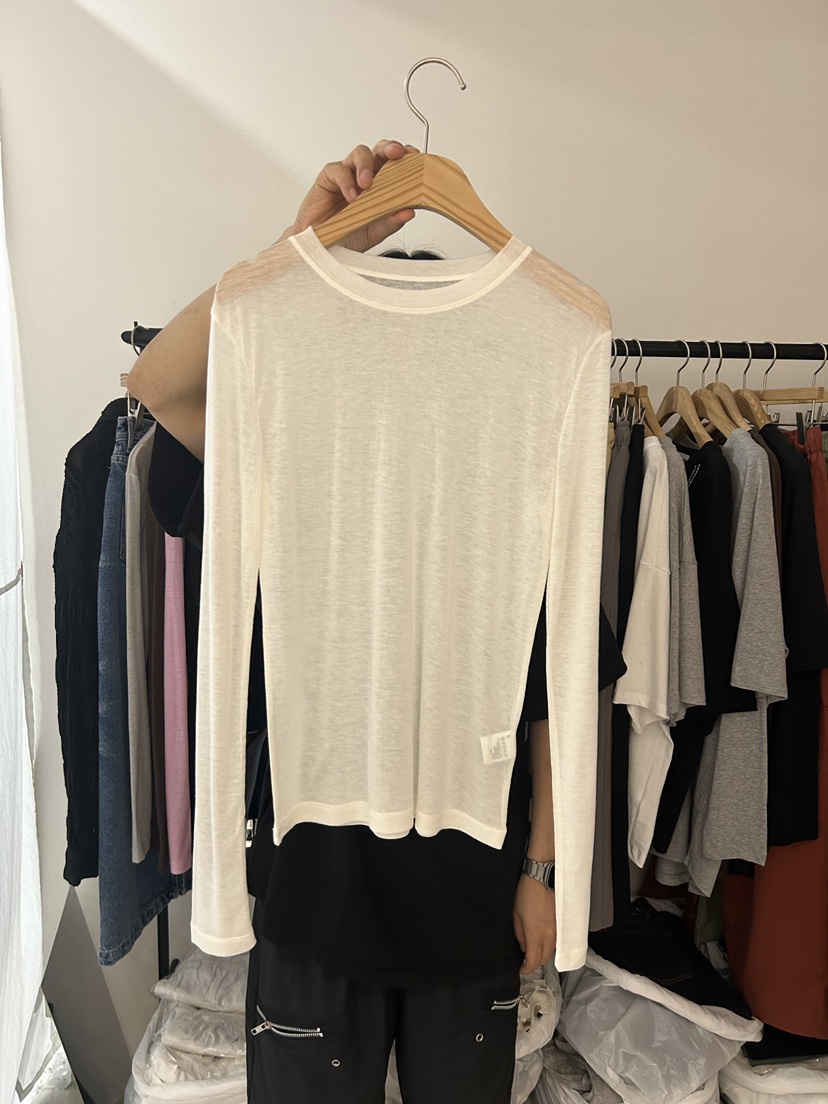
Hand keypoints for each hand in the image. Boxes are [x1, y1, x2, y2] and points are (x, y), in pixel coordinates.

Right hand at [280, 140, 418, 252]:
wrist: (322, 247)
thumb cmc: (346, 236)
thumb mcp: (374, 232)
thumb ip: (391, 221)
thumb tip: (410, 212)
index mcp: (381, 185)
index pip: (395, 163)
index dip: (406, 157)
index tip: (416, 157)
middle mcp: (365, 175)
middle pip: (379, 150)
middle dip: (389, 148)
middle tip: (397, 154)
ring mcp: (347, 174)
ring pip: (360, 153)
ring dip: (366, 164)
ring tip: (367, 184)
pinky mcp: (328, 178)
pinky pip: (339, 170)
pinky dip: (346, 181)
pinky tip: (351, 196)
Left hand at [513, 874, 556, 974]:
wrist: (544, 876)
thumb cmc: (528, 893)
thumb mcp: (515, 914)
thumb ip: (519, 934)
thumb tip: (523, 946)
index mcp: (536, 935)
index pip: (534, 962)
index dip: (526, 969)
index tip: (521, 969)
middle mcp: (549, 936)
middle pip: (544, 960)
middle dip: (535, 961)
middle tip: (526, 956)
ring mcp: (558, 930)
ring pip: (552, 950)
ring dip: (543, 952)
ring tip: (533, 943)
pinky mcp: (562, 923)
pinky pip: (557, 940)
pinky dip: (549, 943)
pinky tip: (542, 934)